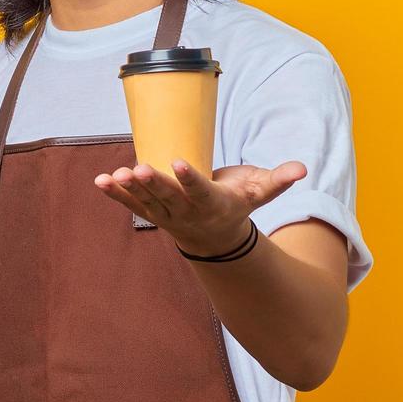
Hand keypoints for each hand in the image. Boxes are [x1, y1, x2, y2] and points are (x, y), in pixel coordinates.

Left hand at [92, 158, 307, 256]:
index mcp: (212, 204)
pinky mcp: (152, 212)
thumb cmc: (237, 205)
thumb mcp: (259, 193)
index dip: (189, 178)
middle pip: (168, 197)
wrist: (215, 239)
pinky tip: (100, 181)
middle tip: (138, 168)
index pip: (200, 191)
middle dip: (153, 183)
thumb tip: (302, 168)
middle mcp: (187, 212)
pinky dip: (115, 194)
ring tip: (114, 175)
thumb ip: (278, 180)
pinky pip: (131, 204)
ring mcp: (167, 214)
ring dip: (129, 189)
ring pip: (146, 202)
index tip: (178, 162)